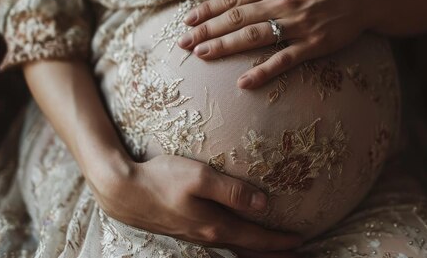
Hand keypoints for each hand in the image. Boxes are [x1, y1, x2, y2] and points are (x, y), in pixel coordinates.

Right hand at [87, 153, 302, 254]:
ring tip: (271, 253)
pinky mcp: (185, 231)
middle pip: (248, 252)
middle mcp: (208, 236)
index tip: (301, 240)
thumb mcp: (200, 177)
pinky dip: (237, 247)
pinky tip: (236, 241)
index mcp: (216, 225)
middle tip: (295, 256)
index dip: (279, 241)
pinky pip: (220, 245)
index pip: (256, 238)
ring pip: (234, 251)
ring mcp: (195, 236)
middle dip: (272, 255)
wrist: (124, 191)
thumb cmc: (162, 178)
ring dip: (255, 253)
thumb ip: (232, 190)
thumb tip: (263, 204)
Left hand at [177, 0, 380, 88]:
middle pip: (237, 18)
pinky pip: (284, 60)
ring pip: (254, 37)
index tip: (188, 20)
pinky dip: (264, 71)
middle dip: (207, 30)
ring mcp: (297, 25)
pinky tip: (244, 83)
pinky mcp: (313, 45)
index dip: (208, 9)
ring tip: (202, 55)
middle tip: (183, 43)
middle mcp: (282, 2)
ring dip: (225, 46)